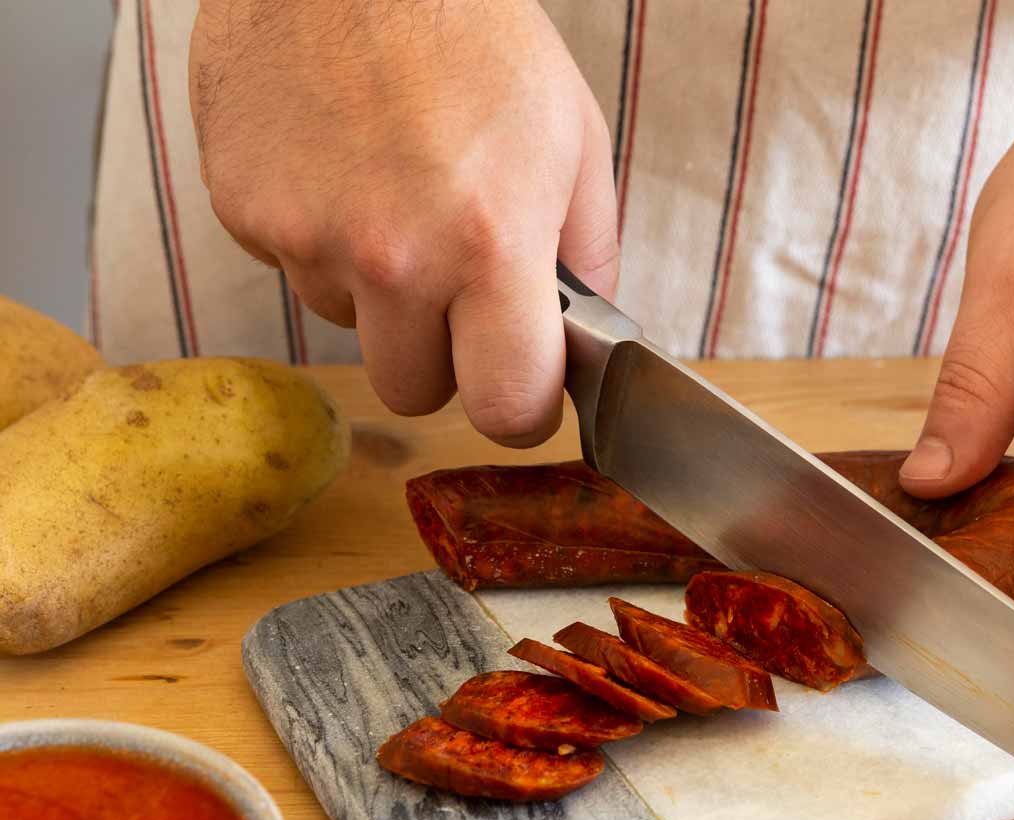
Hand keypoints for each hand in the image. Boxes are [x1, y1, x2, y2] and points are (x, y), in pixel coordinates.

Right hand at [189, 0, 617, 445]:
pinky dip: (319, 240)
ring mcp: (306, 237)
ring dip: (376, 292)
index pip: (505, 408)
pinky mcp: (243, 213)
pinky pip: (293, 271)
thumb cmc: (472, 34)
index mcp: (490, 244)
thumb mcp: (575, 138)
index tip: (519, 387)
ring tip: (393, 194)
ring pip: (350, 329)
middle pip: (415, 393)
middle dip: (443, 360)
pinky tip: (341, 169)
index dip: (520, 408)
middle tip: (456, 290)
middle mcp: (393, 256)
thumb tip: (581, 340)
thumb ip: (589, 255)